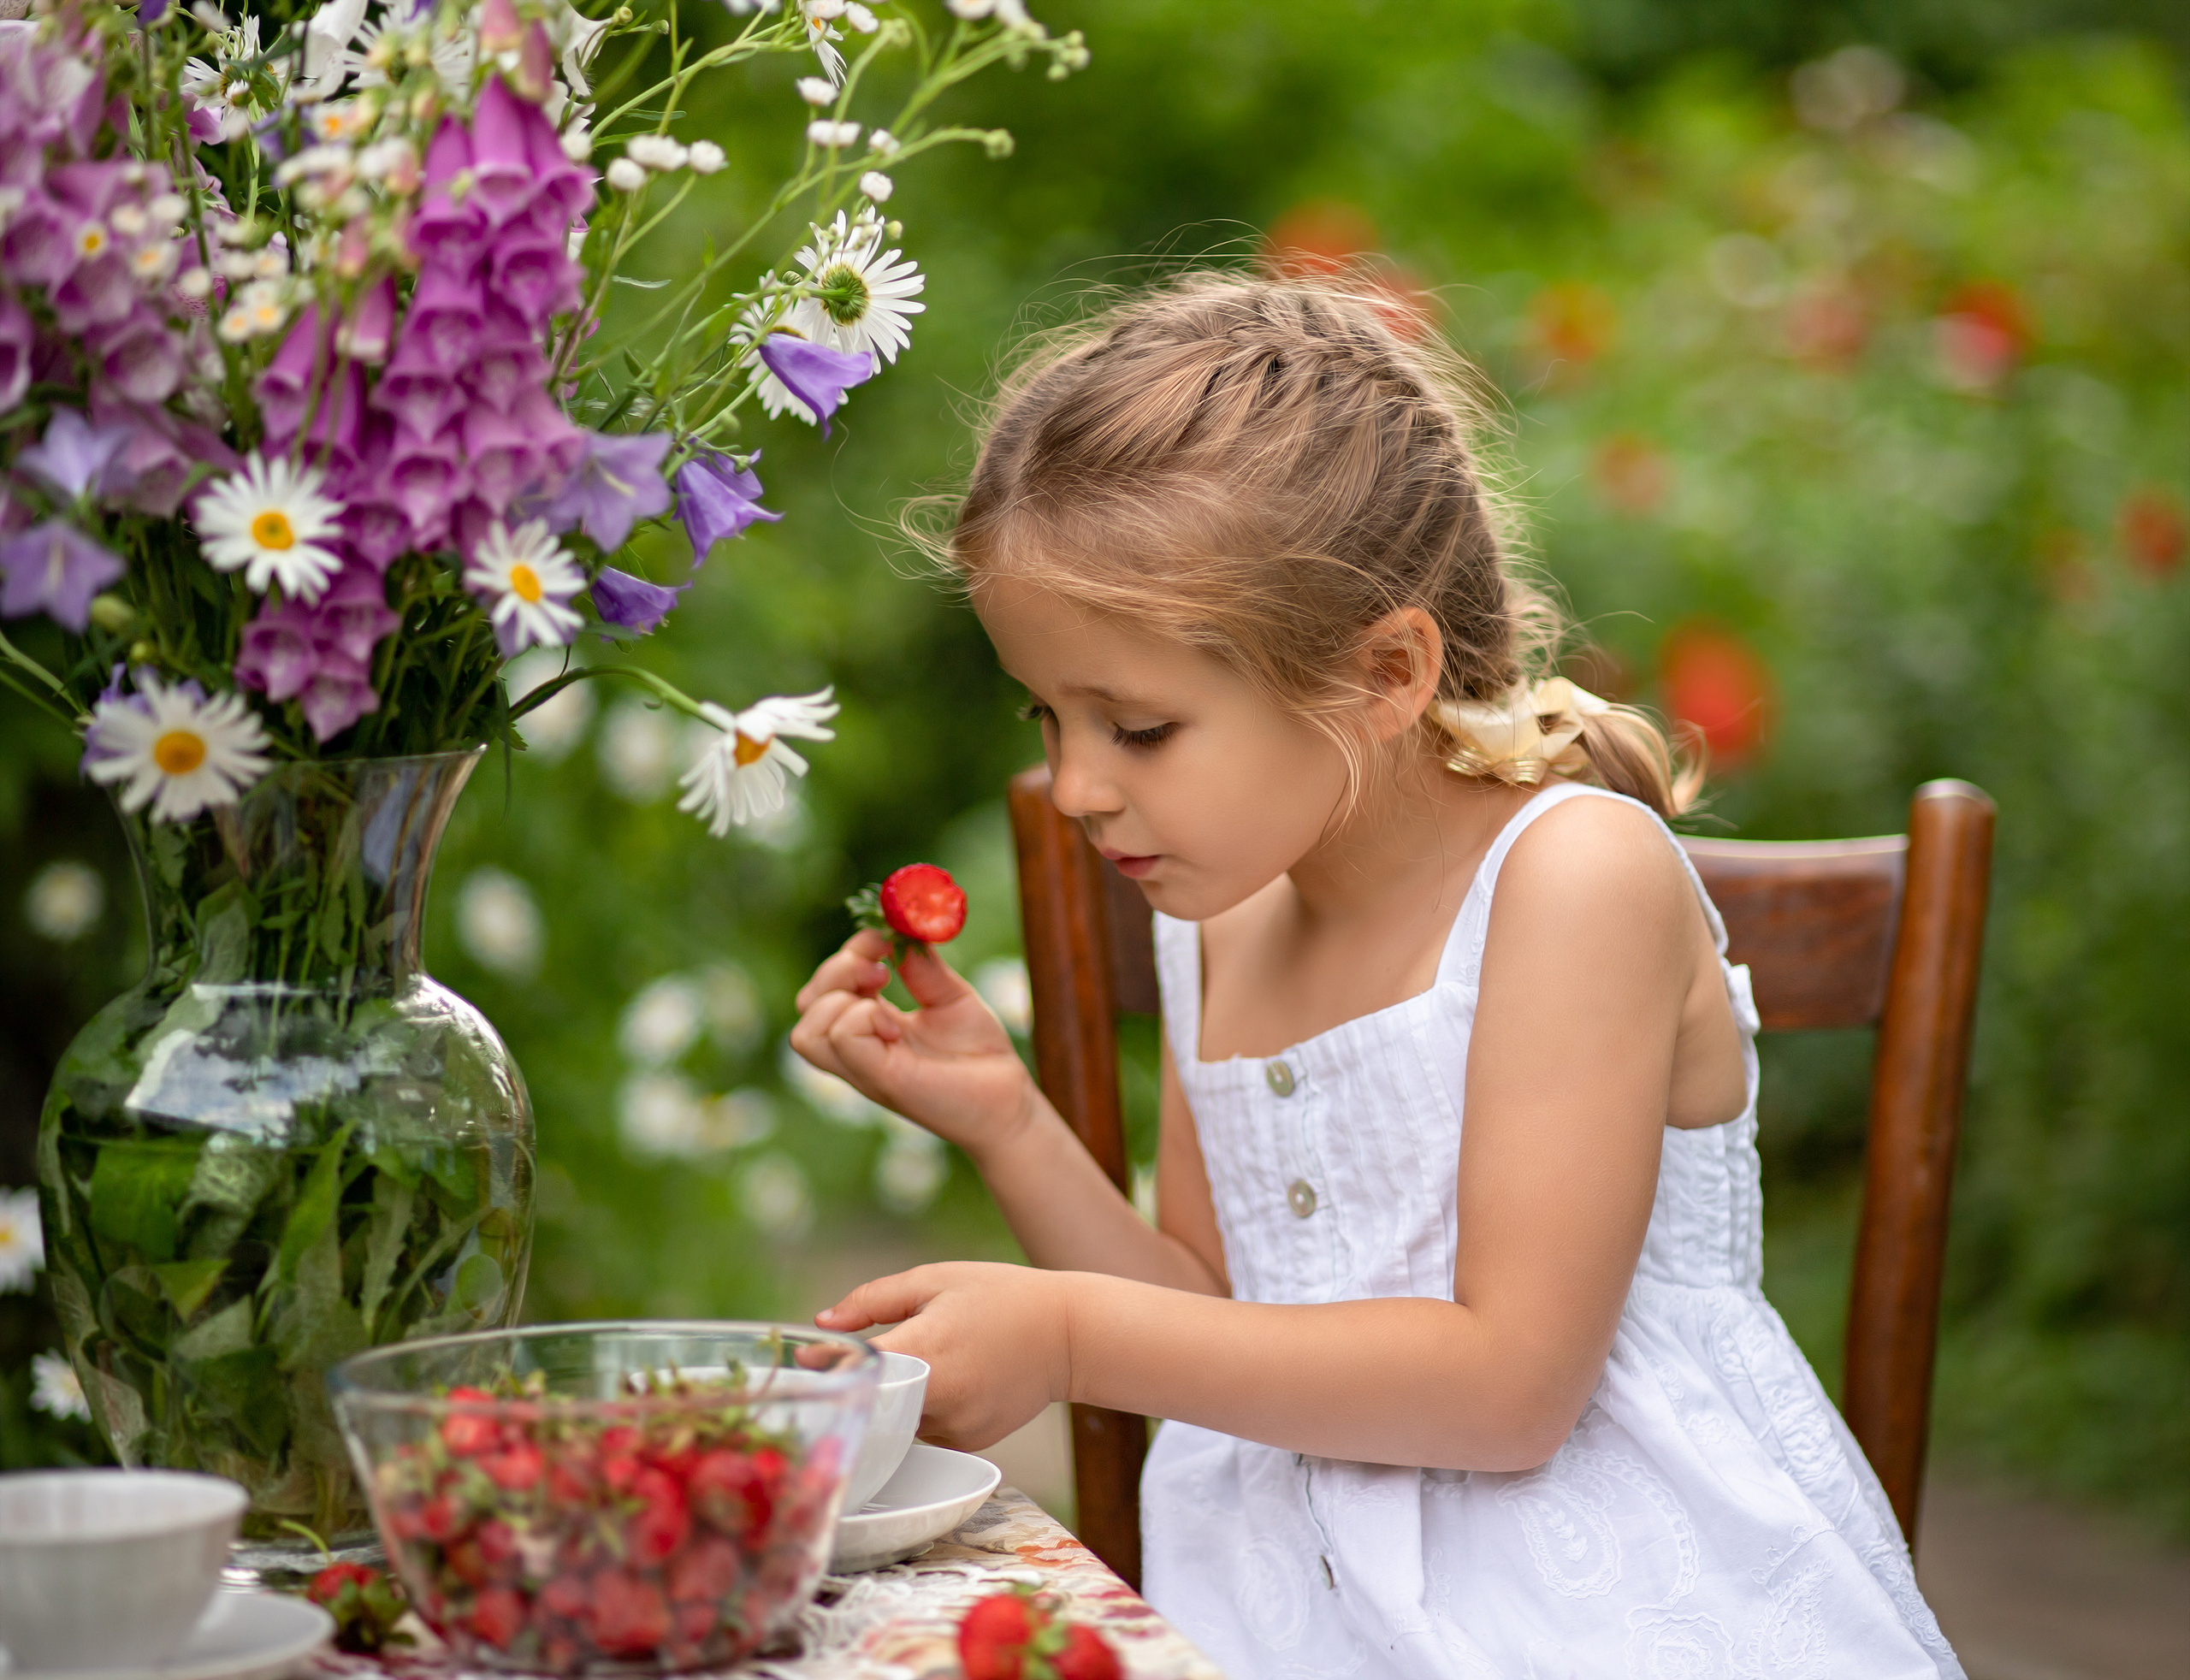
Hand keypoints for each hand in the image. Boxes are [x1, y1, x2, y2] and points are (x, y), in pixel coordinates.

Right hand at [791, 931, 1034, 1159]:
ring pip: (807, 1031)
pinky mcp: (882, 1079)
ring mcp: (865, 1069)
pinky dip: (861, 1017)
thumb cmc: (981, 1057)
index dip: (847, 954)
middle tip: (881, 969)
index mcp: (869, 1028)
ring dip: (838, 997)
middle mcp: (858, 1051)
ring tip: (883, 993)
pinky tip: (894, 1023)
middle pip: (806, 1004)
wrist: (1011, 1103)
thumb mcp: (950, 997)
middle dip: (836, 970)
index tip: (883, 939)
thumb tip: (902, 926)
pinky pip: (841, 1040)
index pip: (826, 987)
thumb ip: (922, 966)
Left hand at [818, 1262, 1071, 1451]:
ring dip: (892, 1399)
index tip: (806, 1357)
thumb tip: (823, 1323)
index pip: (856, 1368)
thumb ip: (873, 1300)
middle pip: (872, 1401)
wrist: (1068, 1335)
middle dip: (857, 1386)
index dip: (827, 1363)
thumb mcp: (936, 1280)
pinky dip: (922, 1412)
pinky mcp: (967, 1443)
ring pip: (898, 1420)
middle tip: (848, 1366)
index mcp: (926, 1349)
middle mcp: (938, 1397)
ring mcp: (954, 1426)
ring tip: (922, 1364)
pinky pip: (925, 1431)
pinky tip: (947, 1382)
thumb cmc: (1001, 1297)